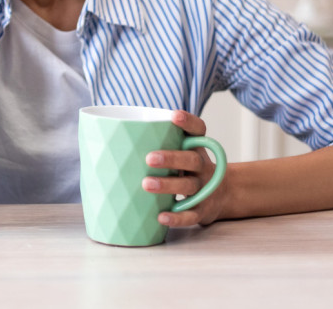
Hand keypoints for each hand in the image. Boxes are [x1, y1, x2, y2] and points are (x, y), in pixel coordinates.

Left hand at [142, 110, 228, 227]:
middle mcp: (202, 166)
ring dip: (168, 185)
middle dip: (171, 158)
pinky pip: (191, 215)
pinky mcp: (203, 210)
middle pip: (191, 159)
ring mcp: (205, 188)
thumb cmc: (189, 169)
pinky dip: (177, 217)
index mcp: (196, 148)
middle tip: (149, 158)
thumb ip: (159, 144)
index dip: (188, 122)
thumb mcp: (183, 152)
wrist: (223, 195)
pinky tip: (161, 216)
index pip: (198, 130)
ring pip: (189, 186)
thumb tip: (109, 137)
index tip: (174, 116)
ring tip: (146, 184)